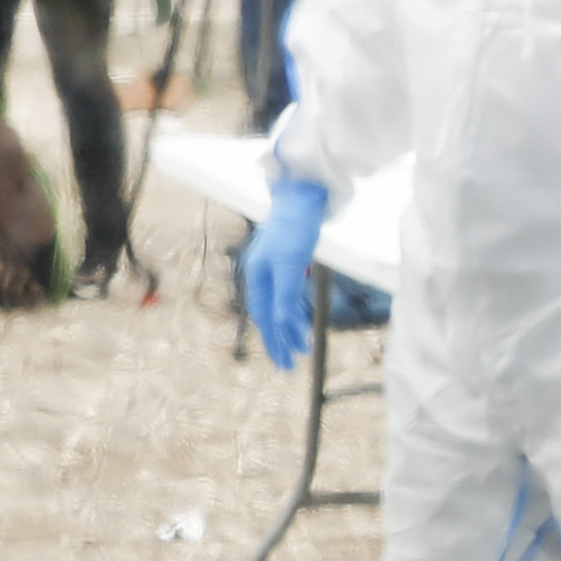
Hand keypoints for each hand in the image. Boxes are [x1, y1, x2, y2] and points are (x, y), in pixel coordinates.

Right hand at [241, 177, 332, 368]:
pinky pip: (287, 295)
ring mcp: (274, 267)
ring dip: (289, 328)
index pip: (263, 315)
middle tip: (288, 365)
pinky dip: (294, 311)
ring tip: (300, 349)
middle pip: (268, 314)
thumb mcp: (291, 263)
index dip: (272, 339)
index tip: (282, 361)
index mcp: (257, 275)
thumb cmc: (295, 227)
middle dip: (278, 340)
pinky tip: (300, 321)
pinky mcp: (288, 261)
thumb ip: (285, 293)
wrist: (304, 196)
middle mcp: (262, 273)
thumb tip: (281, 322)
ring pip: (279, 305)